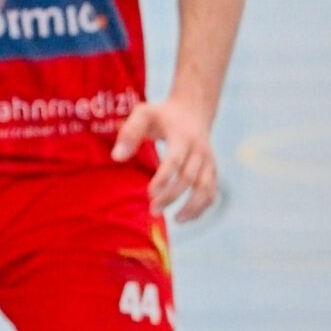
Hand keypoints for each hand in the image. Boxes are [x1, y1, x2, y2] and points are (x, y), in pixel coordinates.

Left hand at [113, 95, 220, 221]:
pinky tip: (187, 217)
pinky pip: (212, 191)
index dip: (164, 179)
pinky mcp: (213, 169)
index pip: (175, 161)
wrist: (193, 111)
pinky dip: (203, 206)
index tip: (149, 194)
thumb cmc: (162, 115)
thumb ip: (129, 132)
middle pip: (189, 178)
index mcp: (183, 137)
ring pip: (207, 188)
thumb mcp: (143, 114)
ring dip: (193, 206)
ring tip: (175, 220)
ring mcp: (209, 161)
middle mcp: (200, 150)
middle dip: (172, 196)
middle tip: (153, 210)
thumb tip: (117, 157)